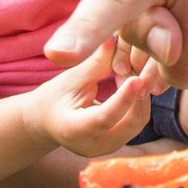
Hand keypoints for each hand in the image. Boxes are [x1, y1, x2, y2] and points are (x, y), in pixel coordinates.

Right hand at [22, 38, 156, 157]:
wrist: (46, 120)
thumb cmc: (55, 96)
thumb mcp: (71, 78)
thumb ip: (94, 63)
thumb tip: (114, 38)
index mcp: (72, 130)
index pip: (103, 118)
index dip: (123, 99)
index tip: (136, 78)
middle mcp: (92, 145)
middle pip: (129, 123)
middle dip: (137, 94)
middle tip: (135, 68)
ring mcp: (106, 148)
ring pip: (137, 124)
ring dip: (141, 98)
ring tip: (132, 74)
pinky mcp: (117, 144)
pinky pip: (137, 124)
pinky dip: (139, 103)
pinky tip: (133, 85)